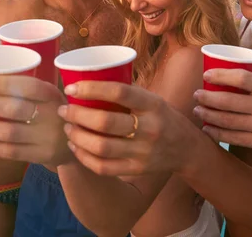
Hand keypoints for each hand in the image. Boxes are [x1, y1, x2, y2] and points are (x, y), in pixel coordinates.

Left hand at [0, 75, 71, 166]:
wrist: (78, 142)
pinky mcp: (41, 155)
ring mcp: (47, 138)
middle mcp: (52, 115)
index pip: (28, 86)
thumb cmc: (54, 112)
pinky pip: (9, 152)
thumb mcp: (49, 96)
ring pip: (8, 132)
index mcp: (52, 94)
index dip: (2, 84)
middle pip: (13, 109)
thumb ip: (26, 88)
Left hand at [57, 81, 199, 175]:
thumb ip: (128, 94)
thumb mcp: (153, 100)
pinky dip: (84, 157)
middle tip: (65, 110)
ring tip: (68, 128)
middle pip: (105, 122)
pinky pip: (103, 166)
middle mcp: (150, 129)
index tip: (72, 88)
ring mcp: (143, 152)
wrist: (186, 148)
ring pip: (101, 146)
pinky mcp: (137, 169)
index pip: (119, 92)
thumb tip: (89, 82)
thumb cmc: (163, 117)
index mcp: (153, 105)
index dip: (92, 89)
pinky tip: (76, 147)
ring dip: (77, 136)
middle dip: (78, 115)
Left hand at [193, 69, 251, 170]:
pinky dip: (218, 133)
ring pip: (228, 120)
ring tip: (198, 111)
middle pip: (229, 100)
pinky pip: (234, 138)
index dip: (220, 75)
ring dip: (209, 116)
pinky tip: (208, 129)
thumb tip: (230, 80)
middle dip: (208, 98)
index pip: (241, 77)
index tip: (206, 75)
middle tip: (197, 95)